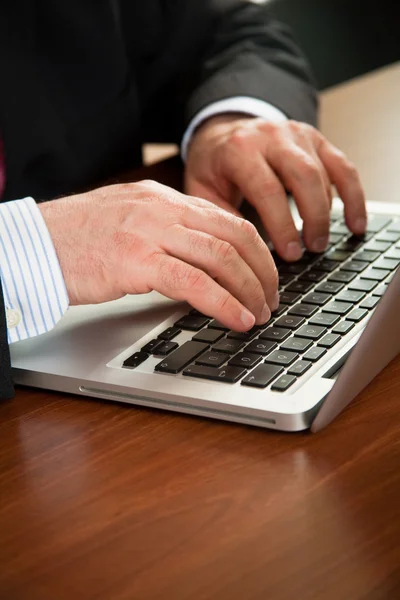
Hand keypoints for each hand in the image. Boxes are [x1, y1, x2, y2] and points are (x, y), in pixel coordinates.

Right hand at [39, 180, 278, 330]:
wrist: (33, 243)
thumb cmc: (77, 237)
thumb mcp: (130, 222)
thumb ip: (167, 232)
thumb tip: (203, 261)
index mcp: (164, 199)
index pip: (228, 221)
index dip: (258, 251)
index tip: (267, 276)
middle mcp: (163, 209)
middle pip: (235, 236)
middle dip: (264, 272)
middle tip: (272, 299)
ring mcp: (149, 232)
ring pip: (221, 257)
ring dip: (250, 290)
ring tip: (260, 313)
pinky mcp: (134, 261)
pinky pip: (193, 282)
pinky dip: (223, 303)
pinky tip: (238, 319)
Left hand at [185, 115, 366, 260]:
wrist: (221, 133)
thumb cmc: (213, 166)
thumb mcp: (202, 190)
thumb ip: (220, 218)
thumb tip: (241, 252)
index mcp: (239, 149)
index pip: (268, 189)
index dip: (282, 225)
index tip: (290, 253)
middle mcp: (271, 136)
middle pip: (304, 176)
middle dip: (312, 217)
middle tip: (311, 249)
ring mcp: (296, 134)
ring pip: (324, 172)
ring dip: (328, 212)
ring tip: (321, 243)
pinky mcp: (316, 140)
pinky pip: (342, 167)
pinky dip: (353, 196)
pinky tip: (356, 222)